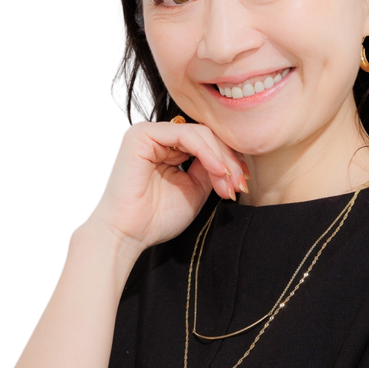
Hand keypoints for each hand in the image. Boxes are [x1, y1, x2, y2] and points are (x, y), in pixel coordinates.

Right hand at [85, 119, 249, 251]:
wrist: (126, 234)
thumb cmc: (153, 219)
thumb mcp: (194, 192)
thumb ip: (210, 171)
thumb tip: (231, 161)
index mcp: (167, 150)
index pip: (205, 143)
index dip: (228, 160)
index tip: (242, 182)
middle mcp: (157, 138)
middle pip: (206, 136)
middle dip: (229, 160)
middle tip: (239, 184)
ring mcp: (149, 133)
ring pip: (199, 133)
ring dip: (220, 158)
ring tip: (228, 182)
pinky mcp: (143, 134)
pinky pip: (185, 135)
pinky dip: (207, 152)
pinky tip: (217, 170)